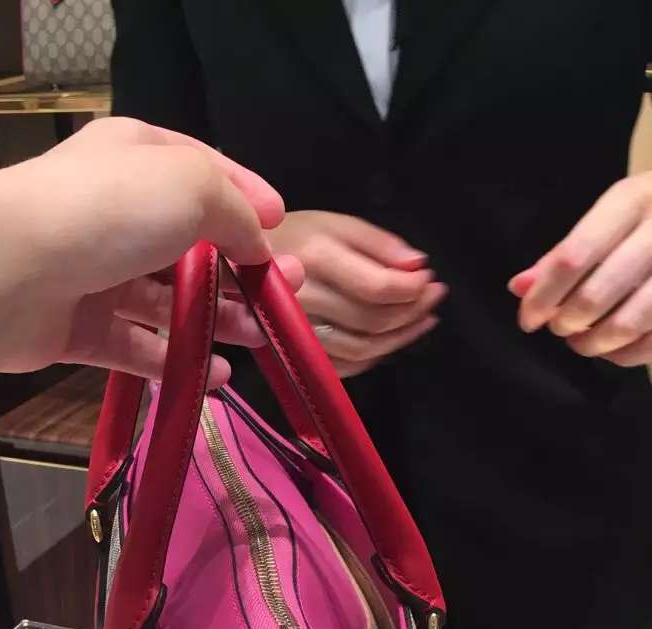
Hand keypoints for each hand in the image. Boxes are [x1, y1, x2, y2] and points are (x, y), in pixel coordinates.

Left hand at [0, 118, 303, 385]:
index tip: (281, 233)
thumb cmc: (107, 211)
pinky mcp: (76, 329)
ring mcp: (92, 272)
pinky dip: (175, 360)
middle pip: (189, 243)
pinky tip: (215, 375)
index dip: (247, 199)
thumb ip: (235, 213)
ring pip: (165, 299)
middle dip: (241, 271)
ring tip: (259, 340)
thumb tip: (258, 244)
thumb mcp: (191, 187)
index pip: (203, 171)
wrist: (5, 271)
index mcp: (136, 156)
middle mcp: (113, 210)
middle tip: (285, 300)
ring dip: (216, 319)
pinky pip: (135, 346)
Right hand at [266, 210, 445, 375]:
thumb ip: (378, 243)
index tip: (430, 281)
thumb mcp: (334, 223)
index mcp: (315, 256)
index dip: (411, 290)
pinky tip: (389, 342)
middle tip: (433, 298)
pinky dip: (372, 358)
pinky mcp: (292, 352)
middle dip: (412, 312)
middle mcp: (303, 298)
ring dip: (399, 339)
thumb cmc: (291, 236)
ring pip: (361, 348)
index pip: (377, 287)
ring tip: (421, 320)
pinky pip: (341, 366)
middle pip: (373, 321)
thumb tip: (418, 266)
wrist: (235, 264)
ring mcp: (295, 331)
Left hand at [509, 172, 651, 365]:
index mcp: (634, 200)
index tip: (528, 318)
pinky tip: (611, 349)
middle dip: (566, 321)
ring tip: (581, 341)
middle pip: (596, 295)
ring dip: (594, 343)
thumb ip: (564, 253)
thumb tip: (520, 287)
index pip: (574, 256)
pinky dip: (625, 354)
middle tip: (558, 327)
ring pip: (628, 323)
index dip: (542, 296)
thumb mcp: (612, 217)